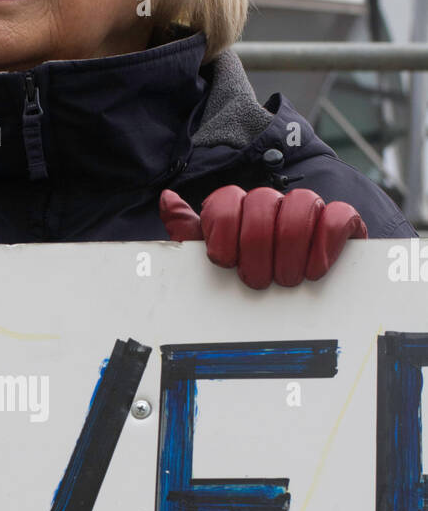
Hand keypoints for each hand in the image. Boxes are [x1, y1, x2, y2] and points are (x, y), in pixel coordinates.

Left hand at [159, 185, 367, 289]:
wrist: (296, 311)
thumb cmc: (247, 282)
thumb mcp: (212, 264)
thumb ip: (189, 234)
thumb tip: (167, 199)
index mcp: (240, 211)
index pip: (227, 198)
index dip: (223, 230)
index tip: (224, 261)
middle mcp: (274, 205)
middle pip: (264, 201)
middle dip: (257, 245)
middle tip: (257, 281)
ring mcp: (309, 211)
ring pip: (302, 202)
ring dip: (292, 245)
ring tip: (287, 280)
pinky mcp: (342, 225)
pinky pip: (339, 214)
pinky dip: (327, 241)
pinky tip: (316, 269)